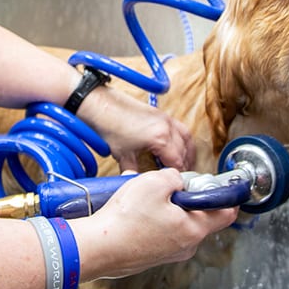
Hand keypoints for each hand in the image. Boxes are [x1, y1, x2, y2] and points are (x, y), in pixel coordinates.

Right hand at [69, 168, 237, 280]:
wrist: (97, 247)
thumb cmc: (125, 220)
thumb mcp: (155, 182)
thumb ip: (175, 177)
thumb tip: (177, 181)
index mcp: (194, 229)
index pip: (227, 213)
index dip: (225, 194)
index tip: (218, 184)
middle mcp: (185, 245)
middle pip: (198, 215)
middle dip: (185, 196)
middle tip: (168, 186)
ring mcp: (168, 252)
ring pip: (176, 222)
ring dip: (165, 206)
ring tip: (143, 198)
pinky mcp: (151, 254)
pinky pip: (159, 231)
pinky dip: (151, 218)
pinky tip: (133, 210)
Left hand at [76, 85, 194, 171]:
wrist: (101, 105)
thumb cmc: (109, 127)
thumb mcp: (123, 155)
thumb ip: (134, 171)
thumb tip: (139, 181)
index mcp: (160, 138)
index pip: (177, 162)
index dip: (177, 175)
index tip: (174, 182)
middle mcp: (167, 126)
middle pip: (184, 151)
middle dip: (183, 165)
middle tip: (178, 177)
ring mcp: (165, 117)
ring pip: (186, 138)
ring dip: (187, 152)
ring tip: (184, 163)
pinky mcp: (160, 113)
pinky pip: (180, 128)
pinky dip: (183, 139)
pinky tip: (177, 146)